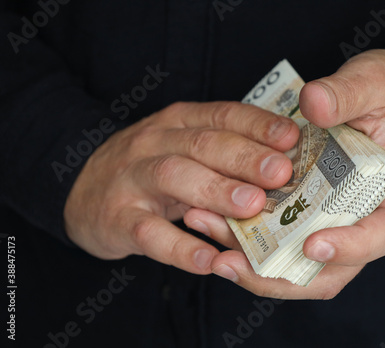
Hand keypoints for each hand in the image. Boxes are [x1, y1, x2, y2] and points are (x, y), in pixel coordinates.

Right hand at [64, 102, 298, 273]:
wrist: (80, 188)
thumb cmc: (149, 169)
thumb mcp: (182, 147)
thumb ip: (223, 152)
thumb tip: (284, 165)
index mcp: (180, 122)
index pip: (223, 115)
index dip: (258, 125)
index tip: (292, 138)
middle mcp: (156, 142)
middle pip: (203, 144)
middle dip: (245, 157)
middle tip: (281, 172)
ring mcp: (133, 178)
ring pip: (175, 177)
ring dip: (216, 190)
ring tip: (253, 205)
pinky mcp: (117, 217)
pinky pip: (149, 232)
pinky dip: (180, 247)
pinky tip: (209, 259)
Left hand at [186, 49, 384, 298]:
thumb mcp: (375, 83)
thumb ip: (346, 95)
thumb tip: (313, 105)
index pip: (381, 234)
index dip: (351, 247)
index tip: (313, 244)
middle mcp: (359, 218)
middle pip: (327, 271)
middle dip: (276, 274)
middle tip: (227, 261)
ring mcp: (329, 219)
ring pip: (293, 262)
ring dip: (247, 257)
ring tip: (201, 223)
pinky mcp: (303, 212)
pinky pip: (275, 237)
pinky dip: (243, 235)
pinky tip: (207, 213)